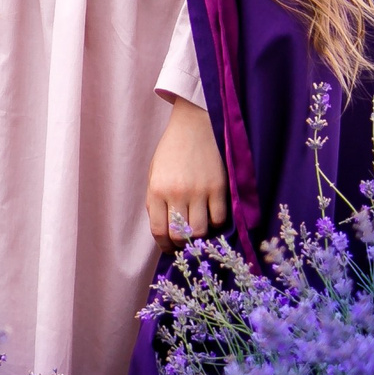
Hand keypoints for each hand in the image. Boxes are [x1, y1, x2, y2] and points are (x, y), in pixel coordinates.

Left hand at [147, 98, 227, 255]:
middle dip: (182, 244)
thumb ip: (156, 201)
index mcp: (157, 190)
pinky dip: (216, 223)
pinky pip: (219, 218)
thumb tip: (164, 231)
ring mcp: (199, 190)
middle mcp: (177, 193)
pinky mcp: (219, 187)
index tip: (169, 248)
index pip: (158, 230)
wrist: (194, 126)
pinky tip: (211, 217)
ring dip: (199, 236)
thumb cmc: (171, 151)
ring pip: (201, 231)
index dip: (164, 245)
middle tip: (185, 243)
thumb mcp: (154, 174)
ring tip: (199, 232)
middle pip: (180, 235)